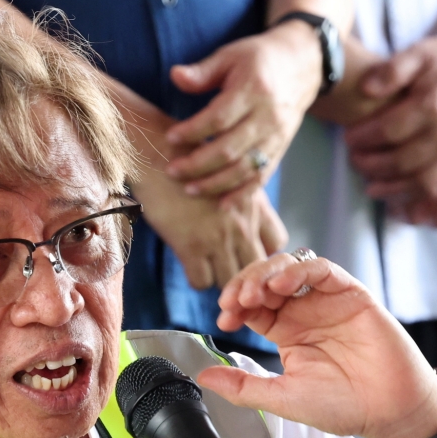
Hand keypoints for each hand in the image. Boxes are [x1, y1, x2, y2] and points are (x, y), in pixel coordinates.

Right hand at [135, 170, 287, 288]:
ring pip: (230, 280)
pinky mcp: (192, 247)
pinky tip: (189, 263)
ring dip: (219, 277)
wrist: (159, 155)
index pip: (277, 243)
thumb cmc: (189, 161)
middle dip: (245, 272)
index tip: (247, 250)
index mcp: (254, 205)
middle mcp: (242, 225)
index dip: (263, 250)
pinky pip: (201, 282)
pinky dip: (196, 278)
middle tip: (227, 267)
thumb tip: (243, 222)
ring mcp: (218, 238)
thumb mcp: (229, 175)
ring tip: (208, 267)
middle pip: (257, 267)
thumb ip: (242, 200)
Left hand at [163, 22, 322, 199]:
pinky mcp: (279, 151)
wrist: (301, 67)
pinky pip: (261, 177)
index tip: (171, 137)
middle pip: (230, 149)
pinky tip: (222, 204)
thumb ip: (203, 71)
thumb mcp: (230, 56)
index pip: (219, 117)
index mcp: (253, 89)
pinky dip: (242, 193)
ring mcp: (276, 137)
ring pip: (244, 168)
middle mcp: (268, 116)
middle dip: (198, 164)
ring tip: (190, 190)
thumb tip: (175, 76)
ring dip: (216, 183)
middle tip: (172, 171)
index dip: (194, 131)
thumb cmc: (257, 60)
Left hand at [198, 253, 436, 437]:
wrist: (391, 411)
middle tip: (234, 302)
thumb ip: (244, 387)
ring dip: (266, 273)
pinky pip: (321, 269)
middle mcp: (304, 311)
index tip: (223, 319)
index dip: (233, 305)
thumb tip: (203, 377)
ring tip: (254, 292)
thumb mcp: (283, 398)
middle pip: (264, 280)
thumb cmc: (344, 406)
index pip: (251, 305)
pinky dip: (299, 270)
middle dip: (244, 284)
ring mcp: (326, 300)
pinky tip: (283, 283)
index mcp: (286, 332)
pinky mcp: (351, 293)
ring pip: (288, 267)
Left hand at [344, 35, 436, 224]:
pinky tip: (409, 212)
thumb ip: (393, 69)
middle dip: (371, 165)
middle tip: (354, 161)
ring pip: (421, 183)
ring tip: (370, 186)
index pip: (387, 131)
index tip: (348, 139)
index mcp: (434, 105)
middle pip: (400, 161)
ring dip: (392, 189)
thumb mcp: (422, 52)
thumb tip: (365, 88)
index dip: (362, 139)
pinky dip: (430, 208)